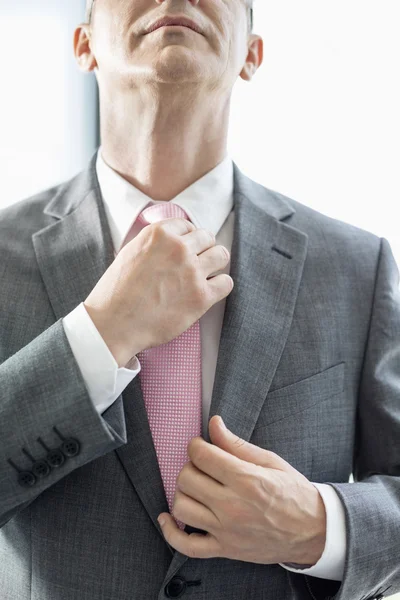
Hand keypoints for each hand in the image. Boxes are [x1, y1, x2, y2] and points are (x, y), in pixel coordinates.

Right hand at [84, 218, 232, 366]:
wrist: (114, 324)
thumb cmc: (117, 293)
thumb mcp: (130, 253)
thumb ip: (154, 243)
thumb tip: (173, 240)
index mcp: (159, 234)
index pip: (188, 226)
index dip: (188, 239)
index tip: (185, 251)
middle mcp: (178, 248)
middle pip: (208, 238)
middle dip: (203, 250)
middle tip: (195, 264)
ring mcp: (192, 272)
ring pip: (221, 255)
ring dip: (215, 264)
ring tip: (203, 276)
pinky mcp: (201, 296)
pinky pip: (226, 283)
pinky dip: (220, 286)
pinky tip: (208, 292)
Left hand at [157, 415, 326, 564]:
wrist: (313, 531)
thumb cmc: (293, 493)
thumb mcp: (269, 461)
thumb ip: (236, 444)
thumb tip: (214, 423)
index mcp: (245, 479)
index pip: (201, 455)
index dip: (196, 445)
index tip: (201, 446)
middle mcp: (232, 506)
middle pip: (187, 478)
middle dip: (191, 466)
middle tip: (203, 466)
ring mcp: (226, 531)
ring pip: (182, 507)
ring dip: (183, 492)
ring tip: (196, 487)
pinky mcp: (224, 550)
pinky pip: (186, 546)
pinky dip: (171, 532)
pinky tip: (167, 518)